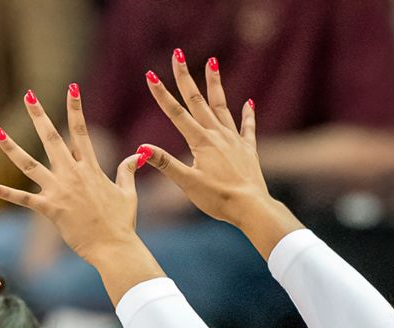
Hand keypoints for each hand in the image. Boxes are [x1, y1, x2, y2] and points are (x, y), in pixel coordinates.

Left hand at [0, 87, 160, 301]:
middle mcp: (73, 174)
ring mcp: (60, 190)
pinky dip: (6, 194)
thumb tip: (137, 154)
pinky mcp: (50, 209)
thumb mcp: (128, 193)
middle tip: (28, 95)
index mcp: (91, 168)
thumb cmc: (122, 223)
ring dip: (11, 147)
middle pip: (52, 138)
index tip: (72, 87)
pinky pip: (24, 199)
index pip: (81, 131)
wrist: (114, 247)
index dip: (75, 108)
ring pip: (30, 164)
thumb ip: (128, 170)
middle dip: (39, 115)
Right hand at [138, 52, 302, 256]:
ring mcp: (233, 140)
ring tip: (213, 62)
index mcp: (200, 141)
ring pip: (221, 106)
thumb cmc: (217, 198)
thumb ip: (166, 163)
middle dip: (185, 77)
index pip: (176, 113)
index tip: (150, 75)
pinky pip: (247, 127)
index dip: (161, 94)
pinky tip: (249, 103)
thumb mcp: (187, 183)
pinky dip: (248, 114)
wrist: (251, 207)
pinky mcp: (247, 149)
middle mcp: (217, 134)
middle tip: (178, 54)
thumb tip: (142, 148)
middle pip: (197, 100)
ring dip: (215, 84)